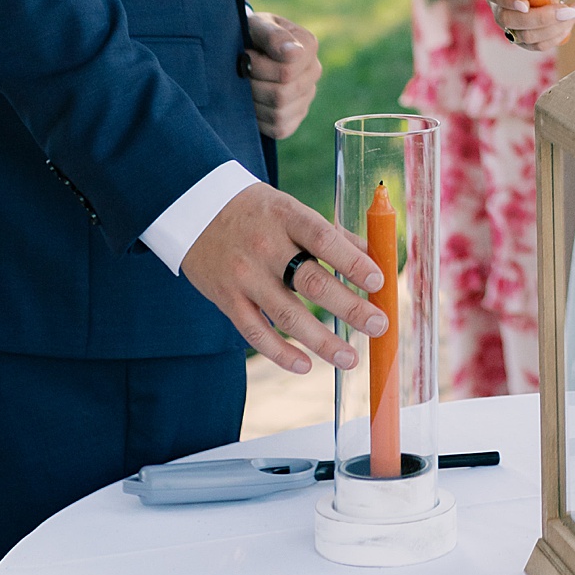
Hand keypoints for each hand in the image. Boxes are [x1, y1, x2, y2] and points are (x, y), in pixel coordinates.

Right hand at [180, 182, 386, 374]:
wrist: (195, 210)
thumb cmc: (257, 211)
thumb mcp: (291, 208)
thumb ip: (330, 233)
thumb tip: (373, 256)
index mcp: (286, 216)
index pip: (324, 239)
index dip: (352, 261)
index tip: (379, 282)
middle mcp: (265, 247)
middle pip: (311, 282)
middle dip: (349, 307)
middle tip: (378, 325)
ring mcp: (244, 275)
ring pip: (286, 315)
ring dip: (321, 341)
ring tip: (349, 358)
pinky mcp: (227, 299)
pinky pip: (255, 332)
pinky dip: (280, 353)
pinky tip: (305, 366)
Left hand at [240, 9, 319, 139]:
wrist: (246, 47)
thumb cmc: (252, 34)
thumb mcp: (258, 25)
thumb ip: (273, 35)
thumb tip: (294, 53)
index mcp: (308, 46)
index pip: (287, 70)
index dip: (258, 66)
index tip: (246, 54)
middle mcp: (314, 71)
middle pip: (282, 93)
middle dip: (253, 85)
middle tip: (241, 72)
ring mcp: (307, 96)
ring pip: (279, 113)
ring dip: (253, 102)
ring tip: (245, 86)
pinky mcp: (296, 117)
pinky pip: (279, 128)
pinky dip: (260, 119)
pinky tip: (252, 102)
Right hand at [482, 0, 574, 55]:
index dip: (508, 1)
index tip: (526, 4)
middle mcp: (499, 6)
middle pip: (509, 21)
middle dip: (541, 18)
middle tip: (568, 9)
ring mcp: (510, 25)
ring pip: (527, 36)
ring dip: (555, 28)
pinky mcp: (525, 36)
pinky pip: (539, 44)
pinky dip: (558, 35)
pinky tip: (572, 18)